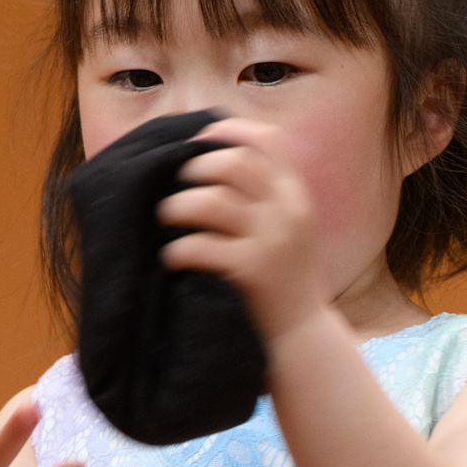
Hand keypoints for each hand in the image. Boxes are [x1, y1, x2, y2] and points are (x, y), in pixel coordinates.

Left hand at [161, 121, 328, 340]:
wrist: (301, 335)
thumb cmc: (283, 278)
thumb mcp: (288, 227)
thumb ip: (265, 194)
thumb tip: (211, 155)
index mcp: (296, 195)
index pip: (268, 140)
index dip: (229, 131)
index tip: (198, 143)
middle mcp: (289, 211)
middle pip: (233, 162)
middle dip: (193, 169)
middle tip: (175, 189)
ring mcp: (273, 241)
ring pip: (211, 201)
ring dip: (176, 207)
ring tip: (166, 220)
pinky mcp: (253, 272)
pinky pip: (200, 246)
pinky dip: (177, 250)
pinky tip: (172, 258)